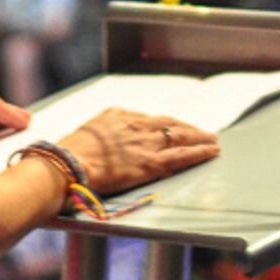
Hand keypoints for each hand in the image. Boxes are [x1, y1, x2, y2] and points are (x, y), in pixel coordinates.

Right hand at [58, 108, 220, 195]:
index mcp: (118, 115)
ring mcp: (145, 144)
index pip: (149, 119)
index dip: (164, 125)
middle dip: (187, 128)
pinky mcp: (151, 163)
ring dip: (199, 138)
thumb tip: (107, 141)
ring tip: (213, 141)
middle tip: (202, 132)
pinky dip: (199, 152)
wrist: (67, 164)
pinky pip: (181, 156)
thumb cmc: (69, 154)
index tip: (173, 128)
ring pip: (180, 137)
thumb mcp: (87, 133)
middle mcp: (136, 125)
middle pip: (169, 124)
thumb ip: (103, 134)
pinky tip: (211, 151)